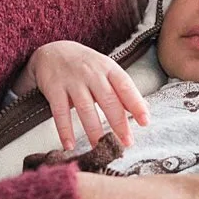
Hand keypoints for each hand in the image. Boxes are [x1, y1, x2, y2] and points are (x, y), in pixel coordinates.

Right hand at [20, 41, 149, 149]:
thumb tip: (145, 108)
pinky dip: (65, 130)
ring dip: (94, 130)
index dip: (136, 104)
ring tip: (100, 147)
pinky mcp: (54, 89)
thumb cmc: (85, 65)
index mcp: (108, 68)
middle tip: (126, 142)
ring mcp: (72, 81)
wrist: (52, 51)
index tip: (145, 121)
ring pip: (85, 108)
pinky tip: (70, 145)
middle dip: (118, 123)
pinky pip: (60, 112)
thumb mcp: (106, 70)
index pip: (125, 86)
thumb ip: (123, 90)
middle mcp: (92, 73)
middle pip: (108, 100)